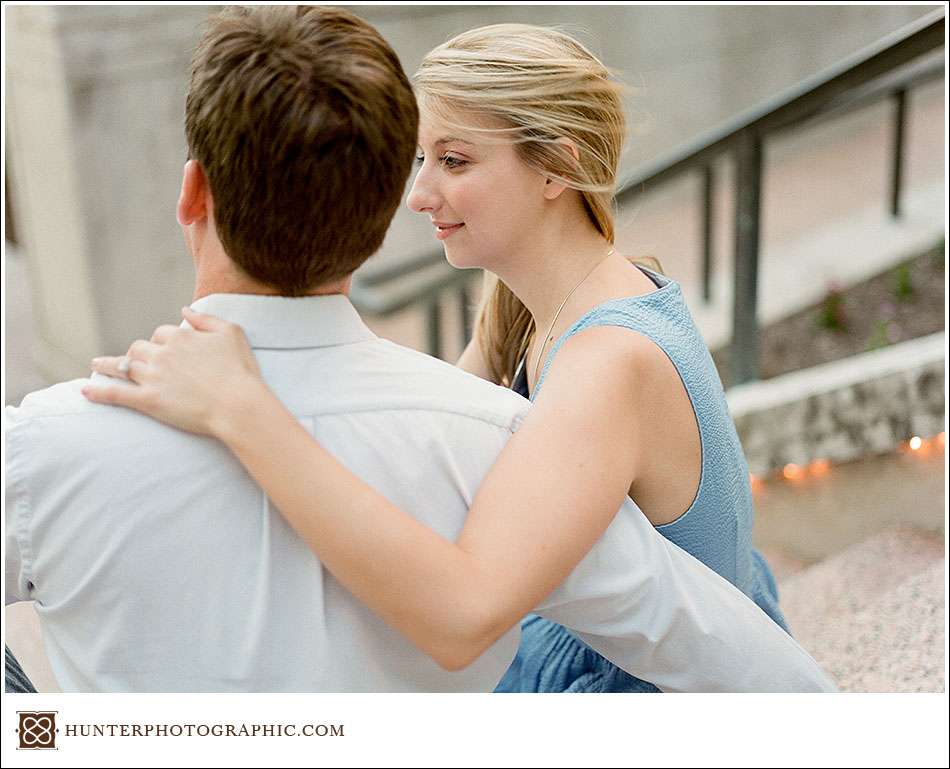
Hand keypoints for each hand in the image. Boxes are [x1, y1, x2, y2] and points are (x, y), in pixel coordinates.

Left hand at [83, 307, 265, 436]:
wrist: (238, 404)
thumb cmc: (240, 371)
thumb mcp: (232, 333)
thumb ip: (207, 319)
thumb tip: (185, 310)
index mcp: (181, 337)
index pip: (162, 333)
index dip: (163, 341)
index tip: (166, 350)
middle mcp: (163, 354)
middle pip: (139, 348)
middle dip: (136, 353)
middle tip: (135, 361)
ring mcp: (153, 377)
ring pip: (123, 367)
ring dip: (107, 365)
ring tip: (96, 365)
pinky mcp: (148, 400)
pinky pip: (117, 393)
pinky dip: (99, 391)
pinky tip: (86, 390)